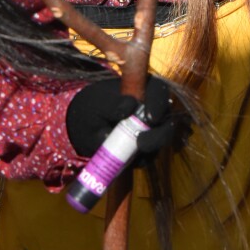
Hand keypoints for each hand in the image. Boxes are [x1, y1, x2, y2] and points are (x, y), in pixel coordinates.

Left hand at [66, 73, 187, 158]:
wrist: (83, 128)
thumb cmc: (91, 108)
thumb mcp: (96, 104)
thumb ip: (111, 104)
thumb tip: (129, 106)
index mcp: (142, 90)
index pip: (158, 90)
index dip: (159, 102)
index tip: (150, 118)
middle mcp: (151, 108)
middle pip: (167, 118)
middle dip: (160, 133)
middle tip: (141, 142)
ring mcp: (150, 129)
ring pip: (163, 138)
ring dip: (152, 146)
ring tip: (134, 151)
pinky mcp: (145, 148)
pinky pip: (150, 156)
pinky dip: (142, 159)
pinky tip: (127, 159)